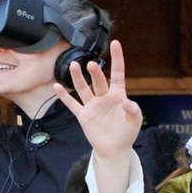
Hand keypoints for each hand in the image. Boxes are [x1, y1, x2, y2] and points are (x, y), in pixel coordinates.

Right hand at [53, 39, 141, 160]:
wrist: (114, 149)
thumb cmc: (126, 133)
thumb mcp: (135, 121)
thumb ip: (133, 110)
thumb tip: (128, 102)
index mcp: (118, 96)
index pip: (118, 74)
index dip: (118, 59)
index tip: (115, 43)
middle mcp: (104, 97)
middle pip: (99, 81)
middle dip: (95, 73)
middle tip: (91, 65)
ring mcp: (92, 105)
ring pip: (83, 88)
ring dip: (78, 78)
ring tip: (73, 66)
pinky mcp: (83, 115)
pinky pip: (72, 104)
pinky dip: (64, 96)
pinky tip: (56, 86)